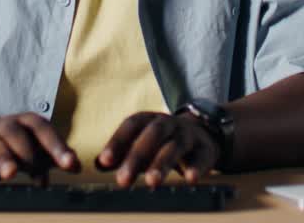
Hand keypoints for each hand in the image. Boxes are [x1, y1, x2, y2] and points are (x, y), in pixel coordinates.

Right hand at [0, 112, 79, 183]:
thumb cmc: (22, 146)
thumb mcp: (41, 148)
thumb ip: (59, 156)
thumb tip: (77, 166)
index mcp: (29, 122)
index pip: (44, 130)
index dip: (57, 147)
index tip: (70, 164)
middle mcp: (8, 126)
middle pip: (17, 135)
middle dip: (27, 152)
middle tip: (36, 169)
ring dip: (4, 160)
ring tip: (10, 174)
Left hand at [97, 111, 219, 187]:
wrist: (203, 133)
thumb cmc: (163, 141)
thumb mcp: (142, 142)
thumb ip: (121, 153)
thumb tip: (97, 165)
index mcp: (149, 120)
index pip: (131, 125)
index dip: (117, 141)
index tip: (104, 161)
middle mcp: (168, 124)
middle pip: (152, 134)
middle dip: (137, 156)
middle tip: (123, 180)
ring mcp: (188, 135)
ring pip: (175, 146)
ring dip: (162, 163)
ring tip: (152, 182)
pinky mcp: (205, 149)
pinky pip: (201, 156)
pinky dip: (196, 167)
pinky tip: (190, 179)